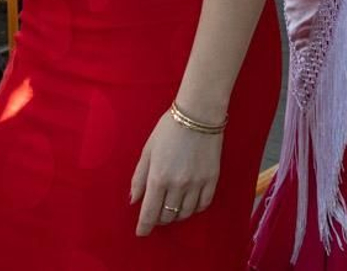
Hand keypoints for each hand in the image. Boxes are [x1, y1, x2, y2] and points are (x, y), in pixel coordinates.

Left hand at [128, 110, 222, 235]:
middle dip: (159, 219)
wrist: (199, 114)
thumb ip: (139, 178)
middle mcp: (177, 185)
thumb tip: (134, 200)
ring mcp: (197, 183)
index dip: (144, 227)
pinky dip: (196, 208)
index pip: (149, 213)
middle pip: (167, 216)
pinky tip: (191, 203)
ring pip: (186, 213)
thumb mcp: (147, 151)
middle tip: (157, 213)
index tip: (142, 232)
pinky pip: (204, 204)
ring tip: (173, 208)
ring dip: (177, 215)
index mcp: (158, 178)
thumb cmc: (168, 129)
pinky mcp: (212, 178)